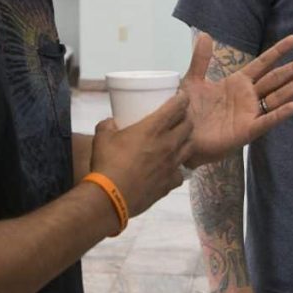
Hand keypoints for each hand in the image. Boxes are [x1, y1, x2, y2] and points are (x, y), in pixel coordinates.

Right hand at [89, 93, 190, 217]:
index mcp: (153, 128)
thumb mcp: (102, 137)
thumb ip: (108, 125)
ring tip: (179, 140)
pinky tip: (170, 169)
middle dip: (186, 119)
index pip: (177, 107)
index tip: (181, 96)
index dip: (182, 98)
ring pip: (190, 147)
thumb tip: (111, 122)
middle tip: (179, 118)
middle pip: (189, 126)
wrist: (111, 197)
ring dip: (186, 141)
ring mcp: (172, 165)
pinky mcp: (170, 183)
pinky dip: (177, 168)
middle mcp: (168, 144)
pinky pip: (180, 172)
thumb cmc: (107, 163)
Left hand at [180, 34, 292, 167]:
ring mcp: (250, 113)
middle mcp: (248, 96)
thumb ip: (201, 59)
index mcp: (238, 82)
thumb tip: (205, 34)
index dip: (278, 51)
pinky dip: (280, 114)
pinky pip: (267, 120)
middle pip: (275, 78)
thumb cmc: (188, 110)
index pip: (262, 63)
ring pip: (277, 97)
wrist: (181, 136)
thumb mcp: (193, 81)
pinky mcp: (247, 130)